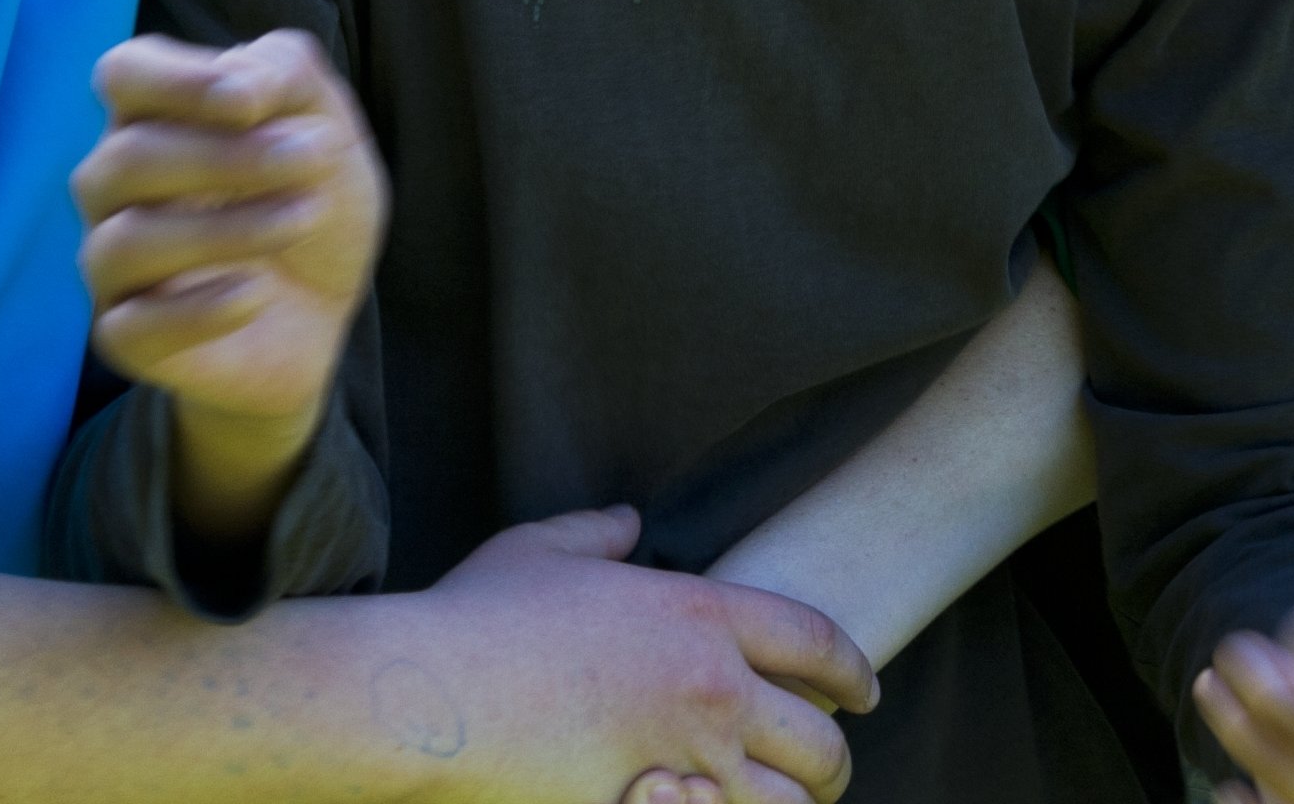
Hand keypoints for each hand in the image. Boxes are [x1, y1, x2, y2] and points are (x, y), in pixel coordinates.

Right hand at [77, 33, 386, 498]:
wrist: (326, 308)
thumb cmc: (309, 196)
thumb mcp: (328, 125)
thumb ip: (288, 74)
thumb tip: (237, 76)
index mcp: (153, 116)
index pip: (123, 75)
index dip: (177, 81)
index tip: (251, 102)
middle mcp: (115, 185)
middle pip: (128, 158)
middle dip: (226, 156)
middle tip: (313, 158)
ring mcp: (112, 264)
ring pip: (125, 242)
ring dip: (223, 228)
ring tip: (304, 216)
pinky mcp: (126, 336)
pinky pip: (132, 327)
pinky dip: (196, 311)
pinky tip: (256, 295)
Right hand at [424, 509, 876, 803]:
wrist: (429, 698)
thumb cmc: (478, 618)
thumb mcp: (542, 549)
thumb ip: (599, 533)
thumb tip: (632, 523)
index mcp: (699, 615)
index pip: (814, 640)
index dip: (852, 668)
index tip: (865, 690)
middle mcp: (711, 691)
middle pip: (818, 741)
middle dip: (835, 763)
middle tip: (829, 771)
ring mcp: (685, 763)